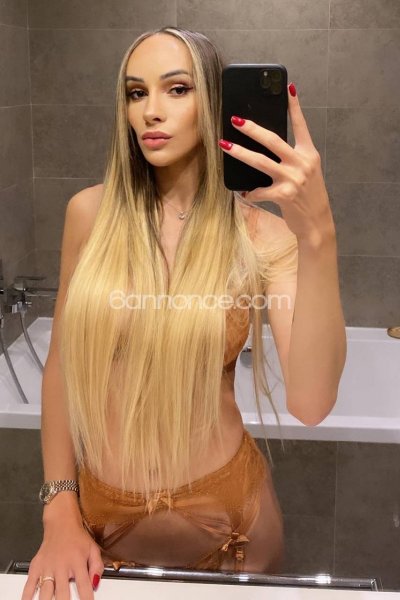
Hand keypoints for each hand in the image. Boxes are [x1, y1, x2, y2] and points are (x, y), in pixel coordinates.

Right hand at [20, 518, 103, 599]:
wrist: (61, 523)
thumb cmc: (77, 538)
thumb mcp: (93, 548)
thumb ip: (97, 567)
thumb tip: (96, 583)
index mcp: (77, 562)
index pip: (84, 585)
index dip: (86, 599)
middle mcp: (62, 565)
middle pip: (62, 592)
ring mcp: (47, 567)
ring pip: (45, 591)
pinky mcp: (36, 566)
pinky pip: (29, 584)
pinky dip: (27, 596)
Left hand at [218, 82, 335, 245]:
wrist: (317, 222)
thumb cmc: (308, 196)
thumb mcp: (307, 173)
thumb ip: (291, 160)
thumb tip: (265, 149)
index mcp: (309, 154)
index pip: (302, 126)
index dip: (294, 107)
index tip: (288, 88)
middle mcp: (302, 163)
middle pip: (272, 140)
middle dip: (252, 129)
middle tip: (236, 120)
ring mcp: (293, 179)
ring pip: (260, 162)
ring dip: (240, 153)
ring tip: (225, 145)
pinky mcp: (284, 195)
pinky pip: (259, 191)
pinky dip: (250, 193)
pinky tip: (245, 193)